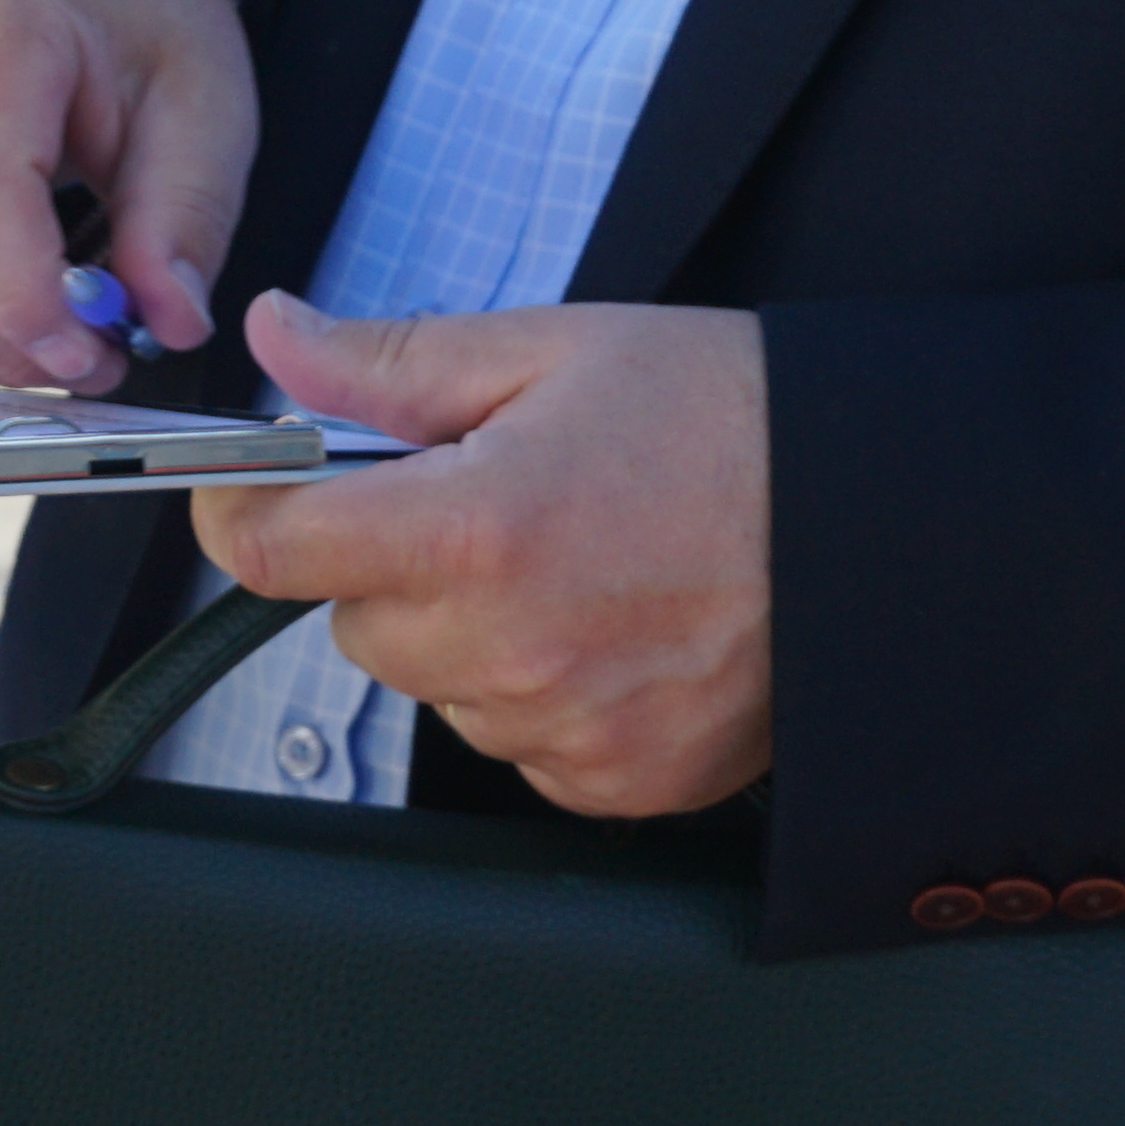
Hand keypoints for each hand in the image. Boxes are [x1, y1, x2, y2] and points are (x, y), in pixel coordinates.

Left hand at [193, 288, 770, 818]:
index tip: (256, 485)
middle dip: (388, 561)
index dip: (246, 509)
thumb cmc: (724, 415)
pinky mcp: (618, 785)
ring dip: (466, 631)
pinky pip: (515, 743)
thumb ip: (391, 363)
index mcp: (476, 528)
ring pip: (435, 687)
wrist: (879, 516)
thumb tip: (275, 340)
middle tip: (484, 498)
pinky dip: (537, 693)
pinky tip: (611, 625)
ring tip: (573, 560)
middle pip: (353, 625)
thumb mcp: (550, 349)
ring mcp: (566, 731)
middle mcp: (511, 649)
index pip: (277, 550)